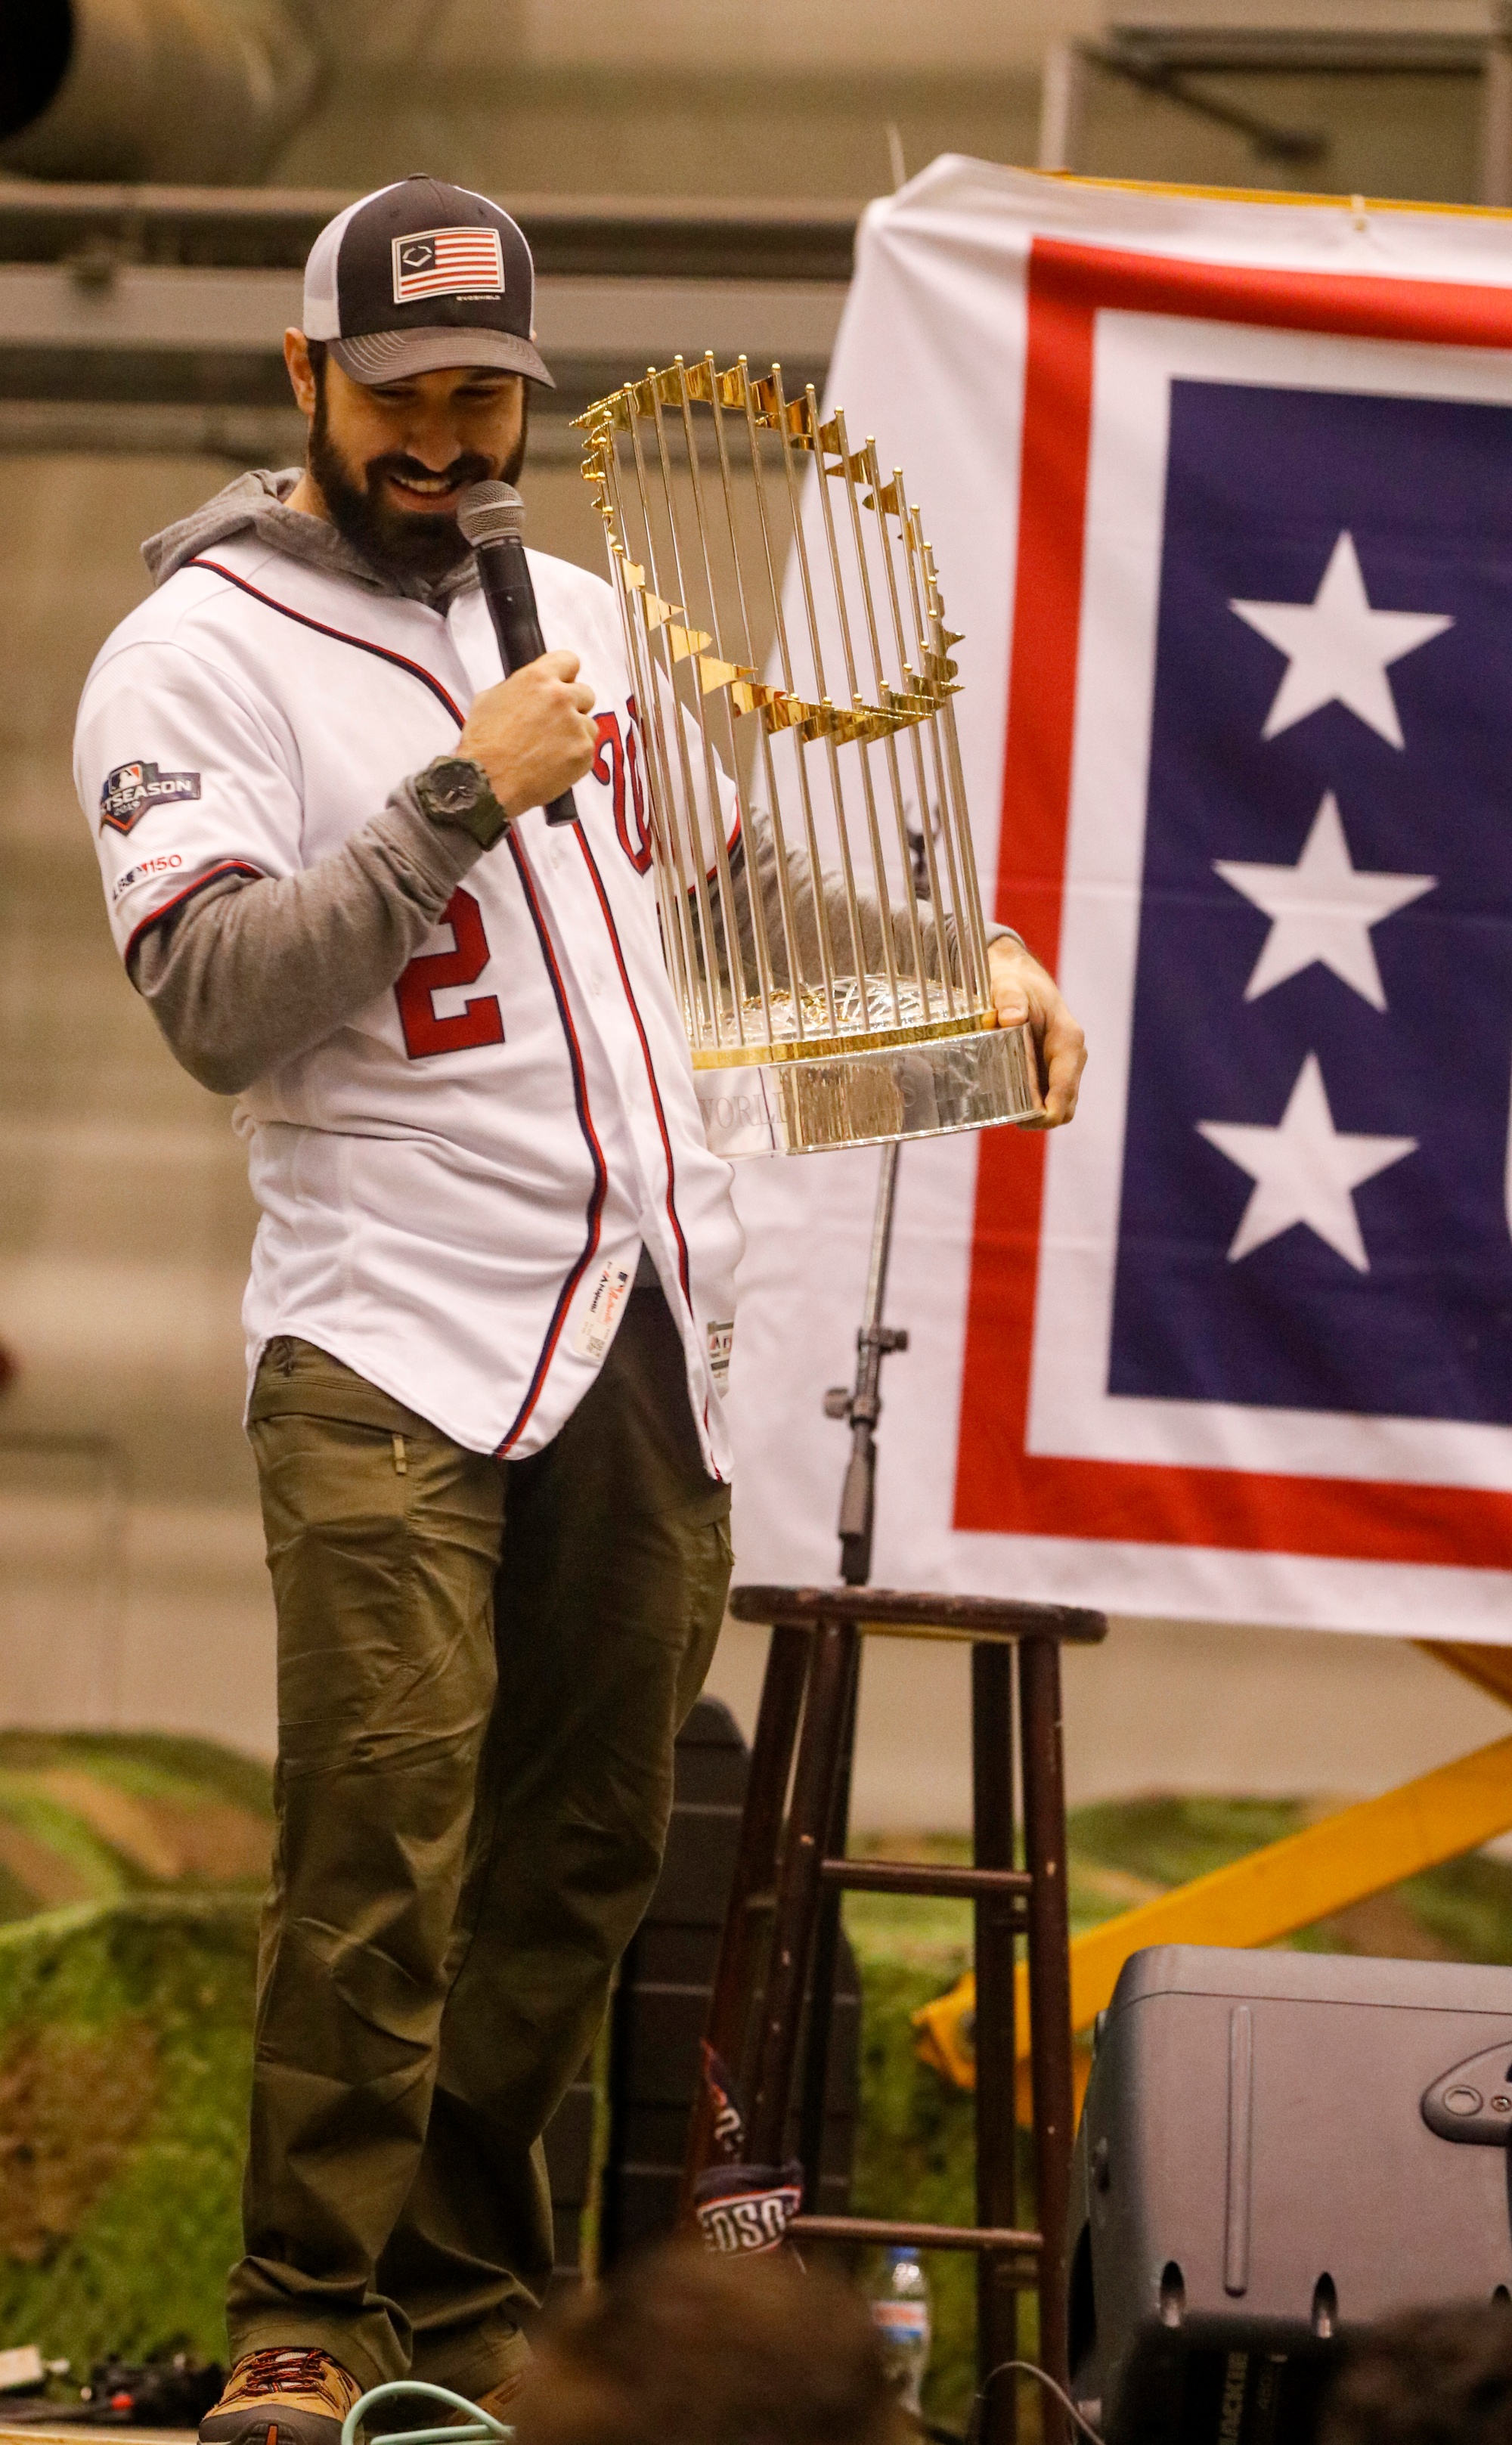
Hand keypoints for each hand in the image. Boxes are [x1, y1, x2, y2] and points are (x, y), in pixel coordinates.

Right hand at [457, 651, 597, 818]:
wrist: (486, 782)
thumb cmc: (482, 742)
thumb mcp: (490, 699)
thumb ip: (519, 688)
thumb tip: (530, 690)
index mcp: (538, 678)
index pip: (570, 661)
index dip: (566, 675)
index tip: (562, 685)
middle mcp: (562, 698)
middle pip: (586, 693)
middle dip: (574, 706)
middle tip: (555, 724)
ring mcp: (576, 727)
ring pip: (589, 724)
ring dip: (576, 733)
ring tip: (552, 749)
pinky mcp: (583, 754)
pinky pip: (587, 750)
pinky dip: (575, 757)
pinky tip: (553, 765)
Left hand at [987, 937, 1085, 1128]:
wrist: (1018, 974)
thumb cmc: (1015, 980)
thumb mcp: (1007, 984)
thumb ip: (1009, 999)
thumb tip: (1010, 1018)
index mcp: (1068, 1039)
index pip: (1065, 1088)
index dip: (1049, 1112)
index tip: (1025, 1121)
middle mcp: (1072, 1056)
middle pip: (1065, 1104)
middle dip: (1040, 1117)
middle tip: (1007, 1117)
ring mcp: (1065, 1065)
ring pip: (1058, 1104)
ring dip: (1035, 1113)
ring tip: (1004, 1111)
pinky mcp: (1053, 1069)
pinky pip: (1048, 1096)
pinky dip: (1032, 1104)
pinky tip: (1007, 1100)